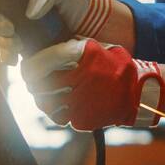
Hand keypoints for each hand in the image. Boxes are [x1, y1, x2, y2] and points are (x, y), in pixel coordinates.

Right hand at [0, 0, 112, 64]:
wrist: (92, 15)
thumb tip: (29, 13)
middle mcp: (14, 4)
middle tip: (10, 34)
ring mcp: (19, 23)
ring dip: (3, 42)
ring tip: (15, 46)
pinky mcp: (26, 40)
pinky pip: (10, 48)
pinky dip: (7, 54)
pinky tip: (11, 59)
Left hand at [20, 38, 163, 130]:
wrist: (137, 91)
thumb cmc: (113, 65)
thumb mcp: (94, 46)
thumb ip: (70, 46)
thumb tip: (42, 46)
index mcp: (79, 55)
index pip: (39, 63)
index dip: (29, 66)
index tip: (27, 66)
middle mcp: (78, 78)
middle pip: (37, 85)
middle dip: (33, 83)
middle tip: (35, 81)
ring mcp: (79, 101)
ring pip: (44, 103)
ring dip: (43, 98)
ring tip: (49, 93)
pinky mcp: (82, 118)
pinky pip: (58, 117)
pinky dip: (58, 111)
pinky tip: (64, 104)